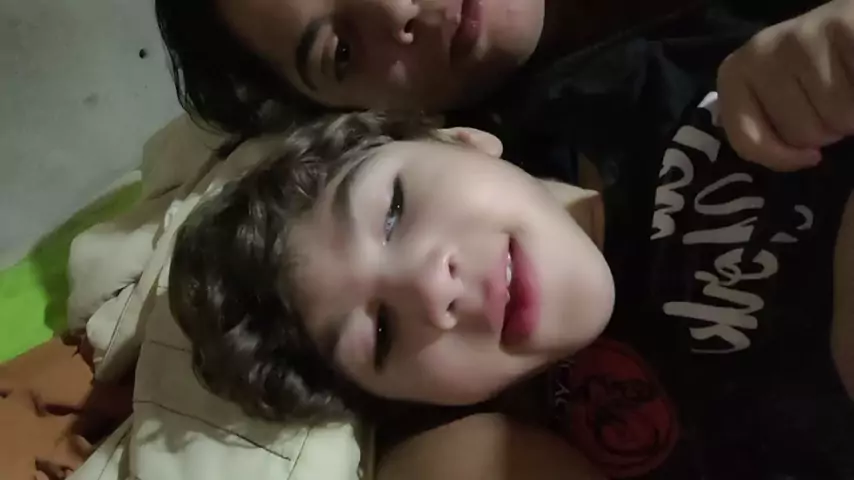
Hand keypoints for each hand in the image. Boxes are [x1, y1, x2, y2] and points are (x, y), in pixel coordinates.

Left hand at [718, 0, 853, 170]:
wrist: (851, 21)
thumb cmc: (815, 72)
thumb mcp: (778, 102)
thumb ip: (764, 133)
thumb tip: (784, 174)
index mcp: (736, 73)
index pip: (748, 142)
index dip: (781, 158)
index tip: (809, 156)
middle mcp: (762, 51)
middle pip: (802, 134)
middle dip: (826, 131)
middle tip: (835, 105)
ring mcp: (803, 37)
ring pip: (838, 117)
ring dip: (852, 115)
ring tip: (849, 88)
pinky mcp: (845, 26)